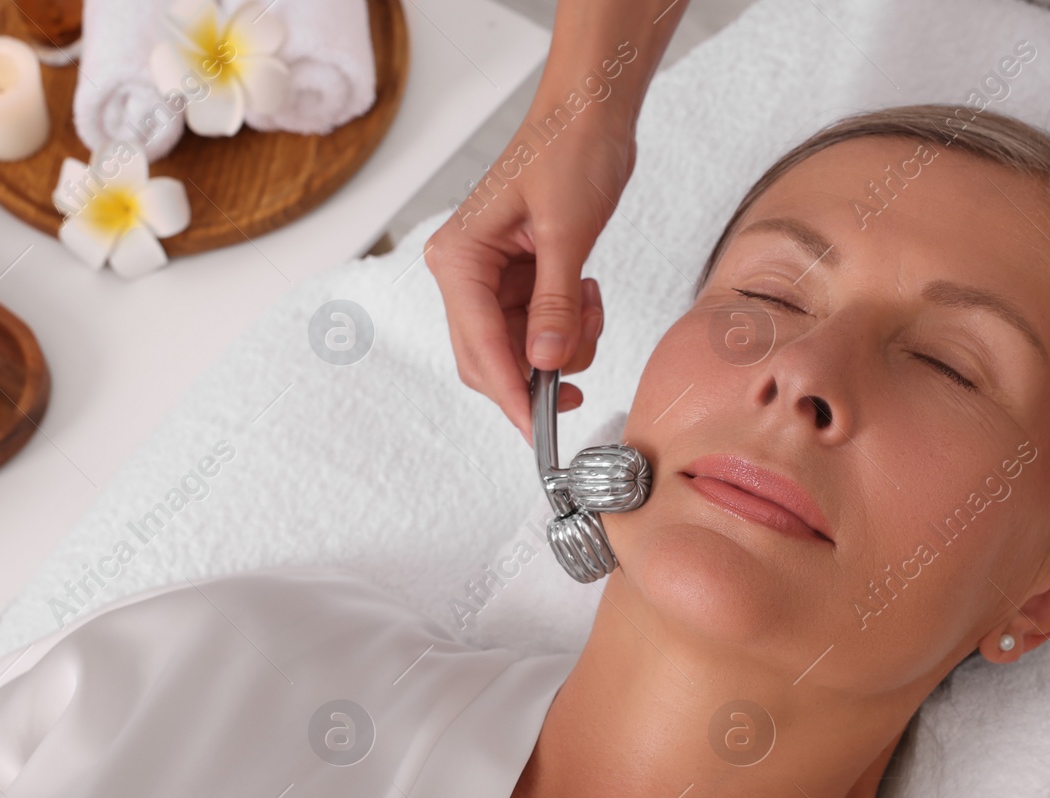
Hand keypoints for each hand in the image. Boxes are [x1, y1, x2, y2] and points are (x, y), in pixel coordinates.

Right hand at [424, 107, 635, 443]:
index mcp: (458, 259)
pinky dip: (567, 327)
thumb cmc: (570, 151)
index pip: (479, 346)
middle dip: (536, 375)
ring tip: (590, 305)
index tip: (536, 432)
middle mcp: (464, 272)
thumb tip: (545, 364)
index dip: (510, 394)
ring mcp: (490, 279)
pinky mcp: (518, 279)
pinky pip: (538, 329)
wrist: (590, 113)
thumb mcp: (568, 234)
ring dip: (561, 347)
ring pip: (518, 350)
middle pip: (489, 359)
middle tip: (577, 389)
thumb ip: (555, 306)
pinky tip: (586, 294)